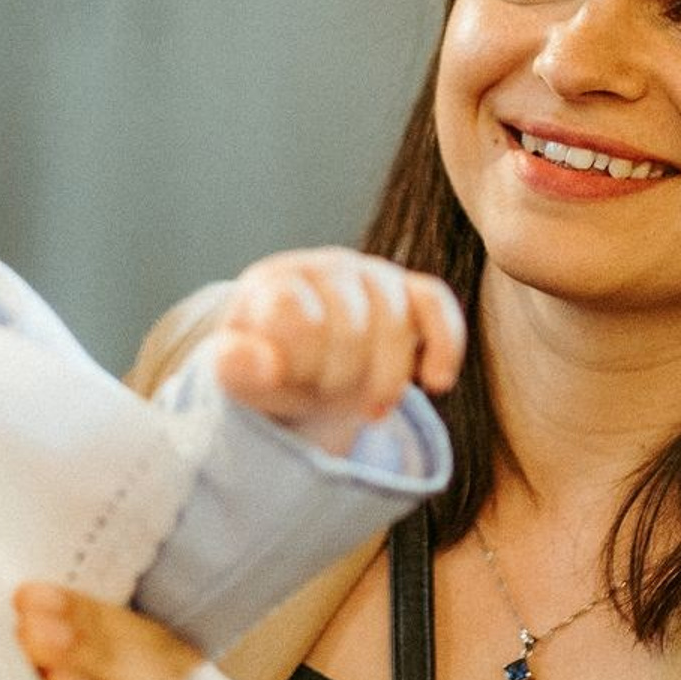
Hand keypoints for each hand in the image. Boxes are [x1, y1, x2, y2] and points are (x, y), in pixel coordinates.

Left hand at [210, 248, 464, 454]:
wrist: (301, 366)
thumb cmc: (268, 370)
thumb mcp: (238, 376)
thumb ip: (237, 369)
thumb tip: (265, 363)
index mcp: (275, 283)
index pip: (294, 313)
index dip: (298, 361)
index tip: (286, 383)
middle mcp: (326, 269)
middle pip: (348, 322)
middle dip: (340, 376)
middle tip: (326, 399)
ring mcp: (372, 276)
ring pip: (394, 317)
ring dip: (385, 376)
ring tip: (367, 411)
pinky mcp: (411, 293)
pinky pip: (436, 304)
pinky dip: (443, 344)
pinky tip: (436, 383)